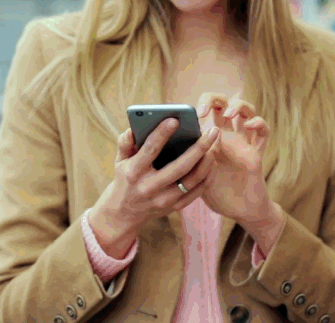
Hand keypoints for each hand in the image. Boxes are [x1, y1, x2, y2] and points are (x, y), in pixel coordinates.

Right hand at [89, 118, 220, 255]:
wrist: (124, 214)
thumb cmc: (124, 179)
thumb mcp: (119, 160)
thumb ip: (125, 142)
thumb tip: (134, 128)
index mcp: (134, 172)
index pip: (150, 150)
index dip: (162, 134)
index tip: (175, 120)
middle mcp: (149, 187)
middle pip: (179, 167)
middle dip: (199, 148)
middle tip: (212, 131)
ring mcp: (163, 200)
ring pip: (192, 180)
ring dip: (207, 161)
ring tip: (216, 143)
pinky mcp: (174, 207)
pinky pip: (197, 191)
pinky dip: (208, 176)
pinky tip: (213, 160)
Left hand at [196, 93, 274, 228]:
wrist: (240, 211)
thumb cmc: (216, 194)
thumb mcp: (197, 178)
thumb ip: (190, 163)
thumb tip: (179, 148)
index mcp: (209, 139)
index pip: (205, 110)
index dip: (198, 105)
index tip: (189, 114)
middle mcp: (226, 136)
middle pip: (223, 104)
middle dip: (214, 98)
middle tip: (204, 111)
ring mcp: (243, 141)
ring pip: (246, 110)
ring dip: (238, 106)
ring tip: (228, 114)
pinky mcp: (257, 151)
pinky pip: (263, 131)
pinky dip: (258, 123)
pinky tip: (249, 126)